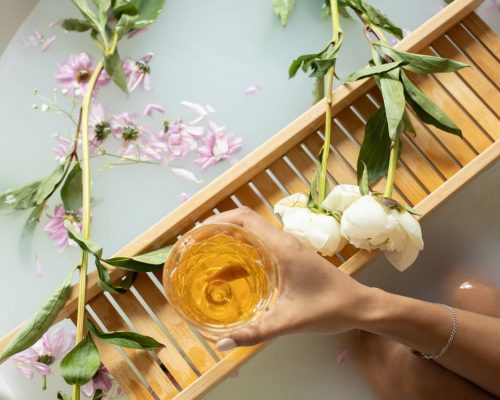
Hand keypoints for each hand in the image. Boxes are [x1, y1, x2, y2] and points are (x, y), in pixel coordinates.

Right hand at [203, 207, 375, 350]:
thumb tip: (221, 343)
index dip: (216, 220)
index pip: (243, 218)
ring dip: (228, 239)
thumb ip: (255, 332)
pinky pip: (260, 245)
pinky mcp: (291, 256)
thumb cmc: (329, 308)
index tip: (196, 234)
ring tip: (205, 256)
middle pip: (243, 221)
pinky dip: (242, 252)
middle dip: (216, 229)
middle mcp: (283, 240)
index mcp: (281, 246)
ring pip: (252, 233)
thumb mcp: (289, 321)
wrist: (360, 305)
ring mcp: (288, 247)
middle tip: (194, 246)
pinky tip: (230, 273)